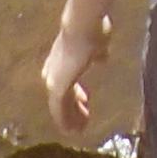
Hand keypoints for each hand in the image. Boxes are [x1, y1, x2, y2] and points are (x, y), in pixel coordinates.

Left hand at [40, 16, 107, 139]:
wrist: (83, 27)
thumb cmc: (92, 32)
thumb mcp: (98, 44)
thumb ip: (99, 53)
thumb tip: (102, 58)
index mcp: (62, 58)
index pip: (66, 80)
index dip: (76, 92)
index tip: (86, 99)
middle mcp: (54, 70)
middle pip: (62, 95)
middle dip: (74, 107)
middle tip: (85, 116)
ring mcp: (54, 80)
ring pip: (60, 106)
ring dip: (71, 118)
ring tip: (81, 129)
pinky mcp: (57, 88)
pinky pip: (60, 111)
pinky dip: (66, 122)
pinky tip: (74, 130)